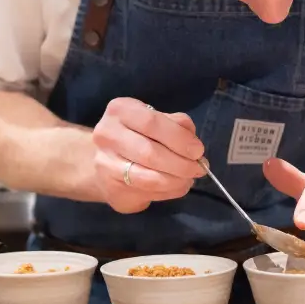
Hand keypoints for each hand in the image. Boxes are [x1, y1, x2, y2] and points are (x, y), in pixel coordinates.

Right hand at [92, 98, 205, 213]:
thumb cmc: (138, 134)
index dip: (179, 139)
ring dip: (177, 181)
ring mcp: (105, 164)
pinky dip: (168, 192)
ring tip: (189, 178)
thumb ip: (176, 125)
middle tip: (199, 168)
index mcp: (120, 110)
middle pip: (150, 153)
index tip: (198, 151)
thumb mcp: (156, 119)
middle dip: (181, 164)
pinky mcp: (110, 188)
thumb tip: (193, 144)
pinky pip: (147, 193)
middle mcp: (106, 135)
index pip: (152, 123)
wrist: (107, 158)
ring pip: (149, 178)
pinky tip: (176, 186)